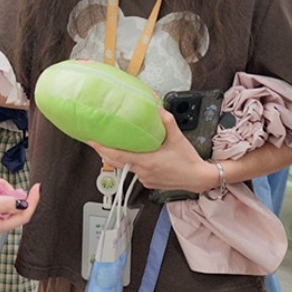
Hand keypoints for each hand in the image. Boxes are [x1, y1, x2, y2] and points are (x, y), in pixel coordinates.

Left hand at [89, 107, 215, 192]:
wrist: (198, 179)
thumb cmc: (188, 161)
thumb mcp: (178, 139)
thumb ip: (167, 122)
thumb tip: (158, 108)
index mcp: (147, 162)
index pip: (119, 156)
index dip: (103, 149)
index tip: (92, 141)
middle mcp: (143, 172)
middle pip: (116, 163)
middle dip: (104, 153)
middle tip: (94, 142)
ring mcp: (145, 179)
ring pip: (125, 168)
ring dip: (117, 159)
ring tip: (109, 146)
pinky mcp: (149, 183)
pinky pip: (135, 172)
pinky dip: (130, 164)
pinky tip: (131, 156)